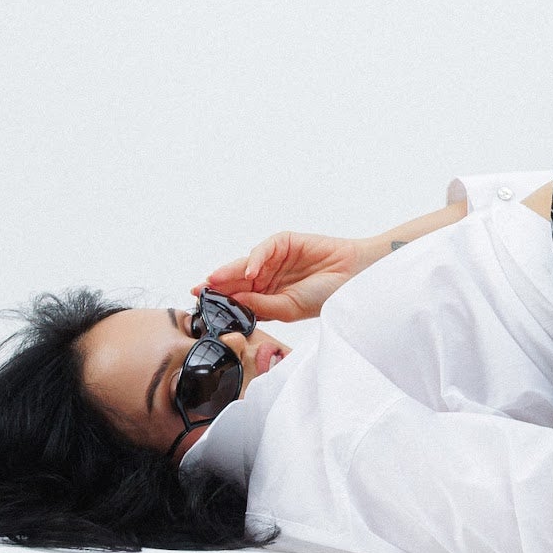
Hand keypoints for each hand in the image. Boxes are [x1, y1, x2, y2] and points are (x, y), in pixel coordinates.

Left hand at [200, 229, 374, 321]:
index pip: (240, 299)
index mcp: (270, 298)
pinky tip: (250, 272)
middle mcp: (270, 279)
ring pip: (246, 265)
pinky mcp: (285, 242)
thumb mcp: (288, 309)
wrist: (354, 277)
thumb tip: (234, 302)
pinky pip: (264, 249)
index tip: (201, 304)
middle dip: (218, 285)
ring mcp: (276, 260)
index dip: (221, 300)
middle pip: (237, 281)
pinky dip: (255, 259)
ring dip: (230, 273)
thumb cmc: (327, 296)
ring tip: (215, 282)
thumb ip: (261, 306)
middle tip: (198, 290)